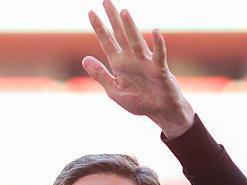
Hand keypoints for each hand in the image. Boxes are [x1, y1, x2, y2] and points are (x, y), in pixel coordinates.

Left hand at [83, 0, 194, 137]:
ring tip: (123, 13)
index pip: (107, 42)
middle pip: (121, 35)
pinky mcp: (159, 70)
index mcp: (120, 64)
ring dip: (130, 28)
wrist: (160, 112)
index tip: (91, 12)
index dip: (99, 28)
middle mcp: (132, 59)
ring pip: (136, 42)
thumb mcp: (114, 90)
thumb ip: (101, 75)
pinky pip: (159, 55)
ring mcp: (146, 63)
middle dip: (113, 19)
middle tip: (106, 1)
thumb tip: (85, 59)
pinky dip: (158, 44)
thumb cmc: (140, 101)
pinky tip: (156, 32)